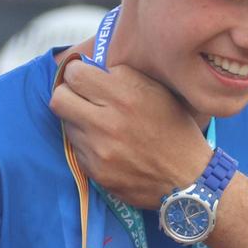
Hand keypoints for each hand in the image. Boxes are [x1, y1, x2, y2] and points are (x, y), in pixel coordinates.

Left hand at [52, 57, 210, 207]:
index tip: (85, 78)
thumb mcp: (158, 91)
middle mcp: (109, 121)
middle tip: (81, 98)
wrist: (188, 179)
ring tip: (101, 125)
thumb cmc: (174, 130)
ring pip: (66, 124)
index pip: (74, 74)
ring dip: (79, 121)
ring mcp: (100, 149)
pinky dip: (88, 144)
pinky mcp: (96, 171)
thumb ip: (123, 77)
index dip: (77, 73)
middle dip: (68, 95)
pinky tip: (108, 146)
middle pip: (59, 98)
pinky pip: (77, 149)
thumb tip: (90, 68)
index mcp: (126, 95)